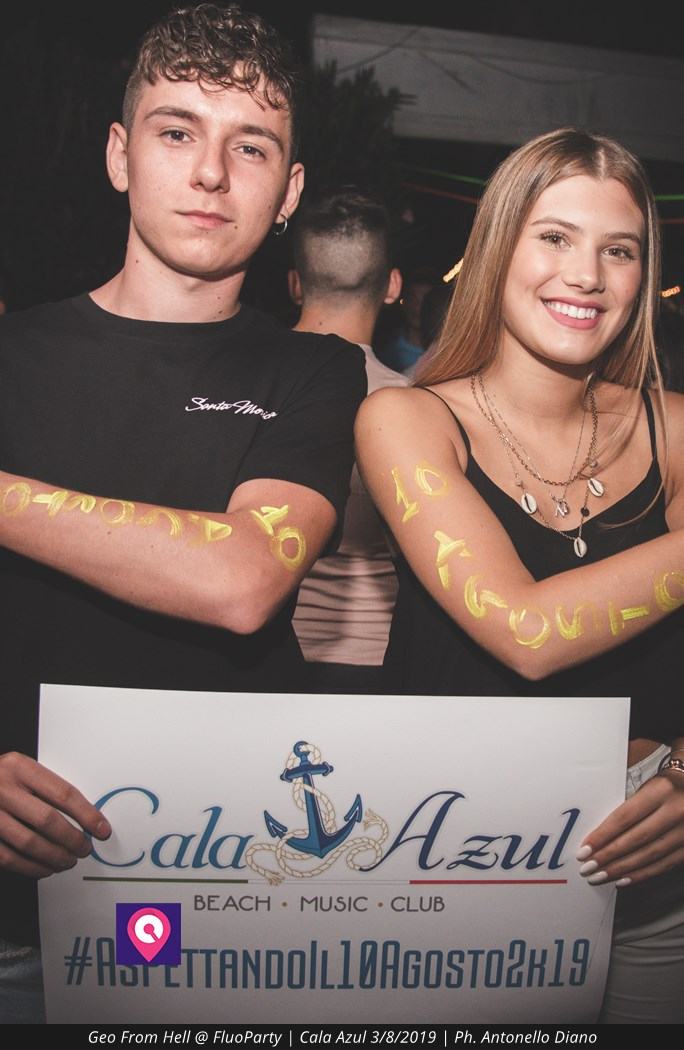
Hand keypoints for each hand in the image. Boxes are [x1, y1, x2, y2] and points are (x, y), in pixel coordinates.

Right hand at [0, 752, 110, 877]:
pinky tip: (44, 868)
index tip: (101, 829)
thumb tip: (84, 816)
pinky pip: (10, 858)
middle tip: (84, 848)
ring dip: (55, 857)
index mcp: (18, 767)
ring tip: (68, 860)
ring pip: (29, 844)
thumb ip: (46, 788)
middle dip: (73, 840)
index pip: (63, 793)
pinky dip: (31, 868)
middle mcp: (2, 788)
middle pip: (48, 820)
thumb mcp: (20, 771)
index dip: (87, 815)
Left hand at [577, 769, 683, 885]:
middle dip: (608, 856)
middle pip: (636, 839)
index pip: (625, 817)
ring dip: (621, 869)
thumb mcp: (649, 787)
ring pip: (649, 855)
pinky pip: (664, 865)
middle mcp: (676, 811)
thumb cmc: (667, 787)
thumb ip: (629, 808)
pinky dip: (642, 874)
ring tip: (600, 876)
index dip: (602, 836)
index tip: (584, 850)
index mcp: (661, 791)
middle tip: (588, 868)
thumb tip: (600, 836)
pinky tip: (623, 879)